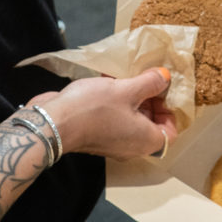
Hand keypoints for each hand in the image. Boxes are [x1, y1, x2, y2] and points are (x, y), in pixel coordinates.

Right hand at [27, 68, 177, 160]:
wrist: (51, 122)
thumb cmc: (94, 108)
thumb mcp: (127, 90)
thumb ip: (150, 83)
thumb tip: (165, 77)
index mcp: (146, 140)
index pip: (170, 132)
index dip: (170, 112)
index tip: (163, 92)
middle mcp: (132, 146)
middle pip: (151, 124)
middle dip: (150, 100)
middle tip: (146, 78)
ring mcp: (113, 142)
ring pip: (131, 118)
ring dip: (131, 97)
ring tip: (127, 76)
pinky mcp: (96, 135)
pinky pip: (114, 118)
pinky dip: (115, 101)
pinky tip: (108, 80)